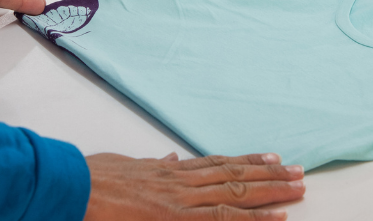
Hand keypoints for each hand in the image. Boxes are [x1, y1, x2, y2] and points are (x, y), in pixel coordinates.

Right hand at [84, 152, 304, 220]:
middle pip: (235, 175)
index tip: (271, 158)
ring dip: (271, 191)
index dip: (247, 161)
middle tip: (301, 172)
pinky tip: (277, 219)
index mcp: (169, 170)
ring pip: (236, 192)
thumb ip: (152, 165)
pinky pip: (222, 218)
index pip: (218, 163)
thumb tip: (170, 159)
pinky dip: (252, 220)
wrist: (71, 187)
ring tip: (299, 188)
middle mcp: (182, 180)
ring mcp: (181, 198)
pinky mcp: (174, 217)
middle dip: (270, 176)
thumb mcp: (126, 165)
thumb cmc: (91, 179)